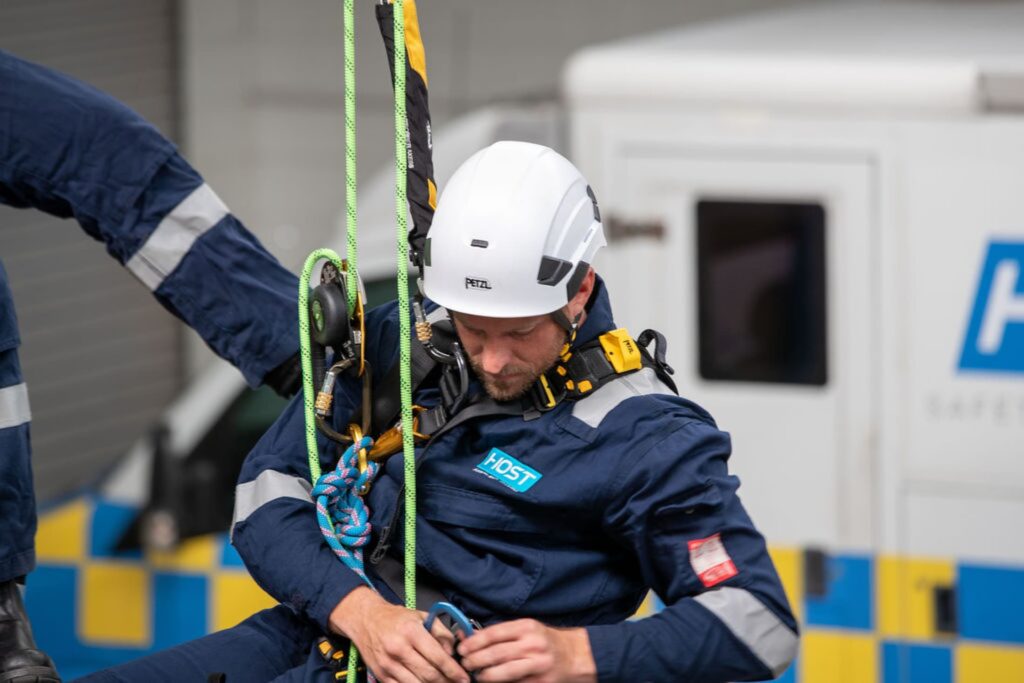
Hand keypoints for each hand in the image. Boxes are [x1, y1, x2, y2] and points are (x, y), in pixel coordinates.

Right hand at [329, 586, 469, 682]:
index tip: (464, 678)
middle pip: (429, 674)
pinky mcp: (381, 675)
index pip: (438, 657)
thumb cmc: (395, 618)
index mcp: (411, 632)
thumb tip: (452, 651)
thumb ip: (441, 632)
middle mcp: (399, 648)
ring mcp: (388, 664)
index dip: (454, 671)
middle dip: (446, 681)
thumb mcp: (421, 616)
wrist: (366, 620)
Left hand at [458, 619, 596, 682]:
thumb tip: (471, 637)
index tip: (462, 648)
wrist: (575, 656)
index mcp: (527, 627)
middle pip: (496, 654)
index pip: (494, 634)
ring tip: (477, 676)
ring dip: (485, 676)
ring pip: (504, 673)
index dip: (474, 642)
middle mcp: (533, 645)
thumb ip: (502, 633)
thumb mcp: (527, 630)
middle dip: (475, 661)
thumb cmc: (545, 642)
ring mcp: (538, 665)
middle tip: (465, 664)